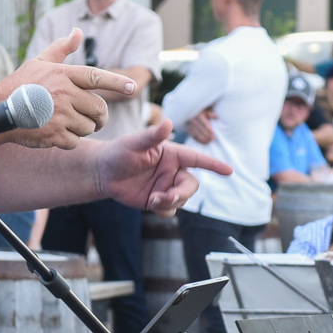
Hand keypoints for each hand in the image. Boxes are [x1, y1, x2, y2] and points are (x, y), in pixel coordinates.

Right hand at [7, 30, 132, 147]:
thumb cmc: (21, 84)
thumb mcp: (41, 61)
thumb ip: (62, 48)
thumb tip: (78, 31)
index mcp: (64, 74)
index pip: (97, 77)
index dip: (116, 83)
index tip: (132, 87)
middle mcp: (64, 94)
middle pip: (99, 109)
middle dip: (101, 116)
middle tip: (97, 119)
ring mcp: (59, 115)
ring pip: (89, 127)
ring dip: (84, 128)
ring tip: (71, 123)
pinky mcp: (54, 134)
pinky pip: (75, 141)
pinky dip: (70, 140)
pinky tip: (59, 133)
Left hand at [97, 119, 231, 215]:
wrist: (103, 173)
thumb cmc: (119, 152)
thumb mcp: (134, 143)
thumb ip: (153, 135)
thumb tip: (169, 122)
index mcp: (172, 154)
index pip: (197, 159)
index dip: (213, 165)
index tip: (229, 171)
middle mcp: (172, 171)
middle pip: (192, 185)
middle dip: (183, 193)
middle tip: (167, 196)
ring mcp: (166, 186)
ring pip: (182, 199)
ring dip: (171, 202)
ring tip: (152, 200)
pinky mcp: (157, 200)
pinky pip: (170, 210)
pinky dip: (164, 210)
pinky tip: (151, 204)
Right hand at [185, 109, 217, 142]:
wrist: (192, 109)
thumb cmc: (202, 110)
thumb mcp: (207, 109)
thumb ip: (211, 113)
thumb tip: (215, 116)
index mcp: (198, 114)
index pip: (205, 124)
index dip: (210, 131)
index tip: (214, 135)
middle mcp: (192, 119)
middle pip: (201, 129)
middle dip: (207, 135)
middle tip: (213, 140)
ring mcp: (189, 124)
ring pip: (196, 133)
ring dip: (203, 139)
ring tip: (209, 142)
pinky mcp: (187, 128)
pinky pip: (192, 135)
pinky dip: (197, 139)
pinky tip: (203, 142)